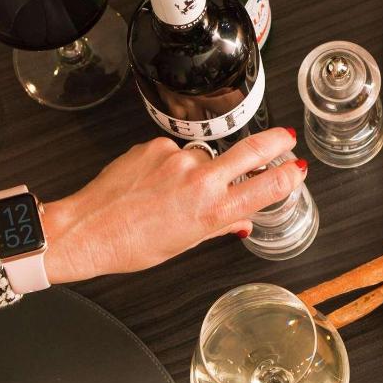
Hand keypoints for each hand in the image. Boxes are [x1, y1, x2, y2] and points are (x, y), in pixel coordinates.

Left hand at [42, 128, 306, 281]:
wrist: (85, 229)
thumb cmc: (131, 245)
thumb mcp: (183, 243)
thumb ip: (217, 226)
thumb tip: (240, 221)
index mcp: (211, 212)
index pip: (265, 188)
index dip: (287, 176)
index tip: (297, 170)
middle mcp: (199, 181)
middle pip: (251, 150)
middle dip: (275, 141)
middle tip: (286, 137)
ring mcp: (177, 158)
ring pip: (203, 155)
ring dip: (198, 167)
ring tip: (169, 191)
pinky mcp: (155, 145)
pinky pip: (173, 150)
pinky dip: (169, 163)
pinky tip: (151, 181)